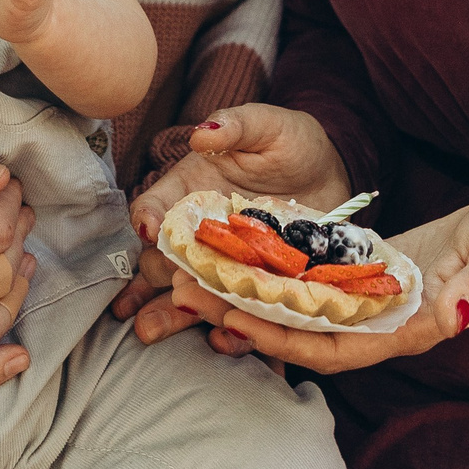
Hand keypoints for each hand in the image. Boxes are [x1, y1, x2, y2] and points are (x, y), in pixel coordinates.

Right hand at [111, 105, 349, 348]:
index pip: (156, 206)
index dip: (148, 219)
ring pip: (189, 292)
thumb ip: (237, 125)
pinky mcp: (254, 287)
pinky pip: (234, 312)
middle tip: (136, 307)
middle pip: (163, 259)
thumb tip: (203, 132)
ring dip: (169, 314)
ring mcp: (225, 264)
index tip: (151, 233)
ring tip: (151, 333)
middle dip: (149, 282)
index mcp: (190, 191)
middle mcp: (200, 232)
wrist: (331, 175)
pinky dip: (228, 331)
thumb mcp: (267, 125)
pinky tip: (222, 343)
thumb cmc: (290, 142)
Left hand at [165, 192, 468, 373]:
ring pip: (299, 306)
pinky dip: (276, 270)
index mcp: (409, 326)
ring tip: (194, 272)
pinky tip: (239, 251)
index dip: (282, 337)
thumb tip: (451, 315)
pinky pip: (314, 280)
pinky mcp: (369, 272)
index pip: (334, 345)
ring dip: (248, 293)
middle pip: (300, 330)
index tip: (234, 318)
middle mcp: (381, 321)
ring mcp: (373, 299)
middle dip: (243, 315)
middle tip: (184, 291)